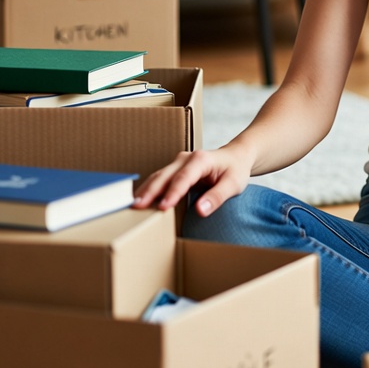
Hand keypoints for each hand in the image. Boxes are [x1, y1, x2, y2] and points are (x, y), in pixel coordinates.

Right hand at [132, 144, 252, 215]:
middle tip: (136, 208)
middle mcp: (186, 158)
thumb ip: (217, 196)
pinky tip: (139, 201)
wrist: (236, 156)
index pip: (183, 178)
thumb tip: (200, 210)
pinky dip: (149, 189)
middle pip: (164, 175)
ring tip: (132, 207)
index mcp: (201, 160)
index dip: (172, 193)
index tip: (162, 207)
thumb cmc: (236, 170)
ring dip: (145, 191)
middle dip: (150, 191)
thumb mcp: (234, 184)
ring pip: (158, 177)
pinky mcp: (174, 169)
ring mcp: (178, 163)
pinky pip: (159, 179)